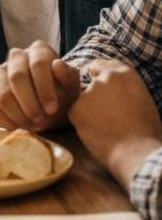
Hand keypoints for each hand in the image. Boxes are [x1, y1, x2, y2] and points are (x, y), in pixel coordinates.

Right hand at [0, 40, 80, 130]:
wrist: (51, 104)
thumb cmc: (63, 93)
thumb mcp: (71, 86)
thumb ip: (66, 76)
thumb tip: (57, 65)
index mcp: (38, 50)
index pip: (37, 65)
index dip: (44, 88)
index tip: (52, 109)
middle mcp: (16, 56)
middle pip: (16, 78)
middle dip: (30, 104)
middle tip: (41, 121)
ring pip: (2, 95)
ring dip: (18, 115)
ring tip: (32, 125)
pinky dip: (5, 122)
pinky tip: (18, 127)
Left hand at [70, 59, 161, 189]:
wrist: (137, 153)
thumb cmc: (145, 131)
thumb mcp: (142, 100)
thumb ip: (124, 89)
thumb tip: (114, 89)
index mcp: (124, 74)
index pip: (101, 66)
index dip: (101, 79)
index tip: (106, 90)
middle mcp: (104, 79)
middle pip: (91, 84)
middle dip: (95, 96)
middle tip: (108, 114)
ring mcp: (87, 93)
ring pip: (82, 100)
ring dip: (89, 110)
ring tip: (106, 127)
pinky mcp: (75, 108)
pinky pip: (76, 113)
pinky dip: (82, 122)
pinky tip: (97, 132)